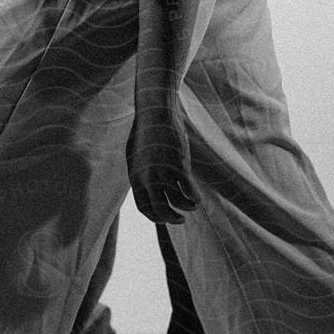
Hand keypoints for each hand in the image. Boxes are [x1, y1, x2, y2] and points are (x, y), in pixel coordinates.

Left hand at [127, 94, 197, 226]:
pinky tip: (197, 197)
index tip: (165, 218)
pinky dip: (195, 197)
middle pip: (161, 210)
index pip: (144, 207)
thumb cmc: (146, 132)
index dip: (155, 217)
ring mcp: (163, 173)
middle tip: (180, 219)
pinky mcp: (178, 165)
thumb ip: (141, 173)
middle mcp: (148, 178)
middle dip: (172, 218)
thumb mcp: (137, 155)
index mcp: (135, 177)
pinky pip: (189, 190)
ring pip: (178, 202)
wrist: (154, 113)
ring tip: (192, 205)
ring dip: (187, 207)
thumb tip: (146, 187)